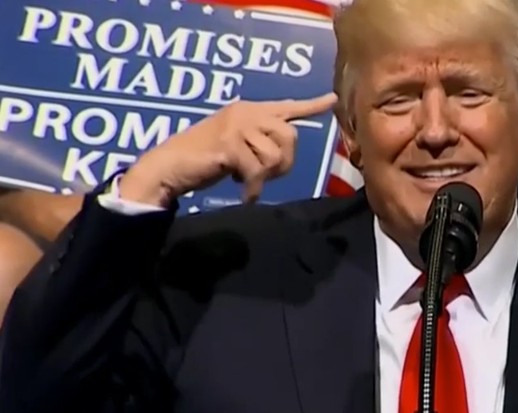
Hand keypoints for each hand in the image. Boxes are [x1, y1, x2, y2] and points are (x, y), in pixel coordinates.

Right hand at [119, 93, 337, 206]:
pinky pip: (258, 170)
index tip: (332, 99)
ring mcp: (236, 126)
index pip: (286, 106)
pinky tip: (244, 192)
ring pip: (275, 155)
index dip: (311, 105)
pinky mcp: (229, 144)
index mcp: (248, 110)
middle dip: (284, 163)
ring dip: (265, 176)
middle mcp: (245, 112)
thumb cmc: (202, 159)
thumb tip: (283, 152)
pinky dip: (253, 188)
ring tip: (247, 179)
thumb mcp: (236, 146)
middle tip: (265, 176)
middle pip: (290, 136)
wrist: (168, 167)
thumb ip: (258, 142)